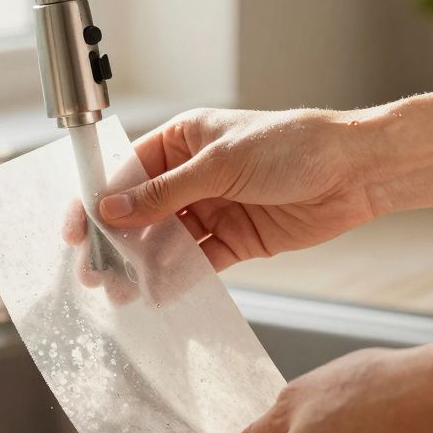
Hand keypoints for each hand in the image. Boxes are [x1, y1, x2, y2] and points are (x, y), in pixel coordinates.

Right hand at [97, 108, 384, 270]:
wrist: (355, 171)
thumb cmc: (294, 146)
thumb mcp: (220, 164)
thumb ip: (164, 192)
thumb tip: (113, 208)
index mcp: (184, 140)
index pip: (127, 172)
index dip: (99, 201)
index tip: (77, 231)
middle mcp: (194, 174)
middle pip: (142, 212)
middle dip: (117, 243)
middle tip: (95, 274)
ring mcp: (214, 208)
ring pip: (167, 241)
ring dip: (145, 265)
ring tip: (123, 291)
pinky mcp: (237, 239)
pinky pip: (199, 262)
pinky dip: (179, 278)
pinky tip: (161, 293)